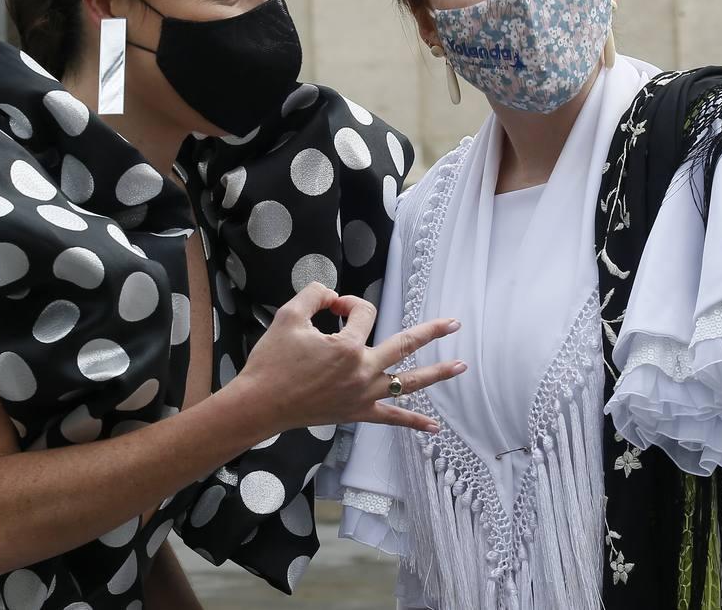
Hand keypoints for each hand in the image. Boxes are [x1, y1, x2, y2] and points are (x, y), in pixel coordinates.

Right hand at [237, 282, 465, 433]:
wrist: (259, 404)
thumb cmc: (272, 361)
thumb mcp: (289, 315)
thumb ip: (315, 295)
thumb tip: (333, 295)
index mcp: (347, 347)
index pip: (363, 313)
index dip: (348, 303)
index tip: (329, 307)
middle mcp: (362, 371)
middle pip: (405, 344)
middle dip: (432, 332)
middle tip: (455, 323)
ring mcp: (363, 395)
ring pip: (408, 382)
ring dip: (437, 373)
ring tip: (461, 366)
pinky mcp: (358, 412)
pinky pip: (392, 418)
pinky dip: (414, 422)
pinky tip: (435, 427)